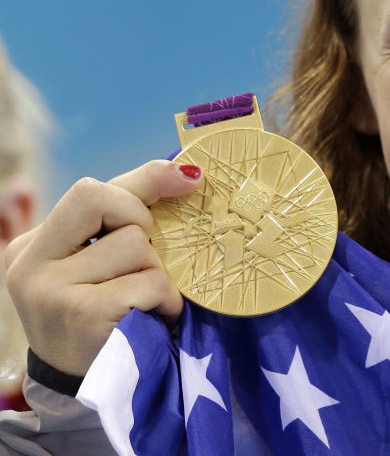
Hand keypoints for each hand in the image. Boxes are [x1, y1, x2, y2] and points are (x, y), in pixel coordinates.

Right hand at [4, 160, 201, 376]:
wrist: (95, 388)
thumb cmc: (108, 315)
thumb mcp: (107, 261)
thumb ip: (133, 211)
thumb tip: (189, 171)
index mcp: (33, 245)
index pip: (90, 190)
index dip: (144, 181)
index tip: (189, 180)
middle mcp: (30, 264)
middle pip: (97, 198)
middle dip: (139, 222)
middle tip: (146, 258)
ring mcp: (50, 291)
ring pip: (134, 245)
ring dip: (157, 272)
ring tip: (144, 301)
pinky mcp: (81, 315)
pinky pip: (149, 283)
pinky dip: (165, 299)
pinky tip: (152, 318)